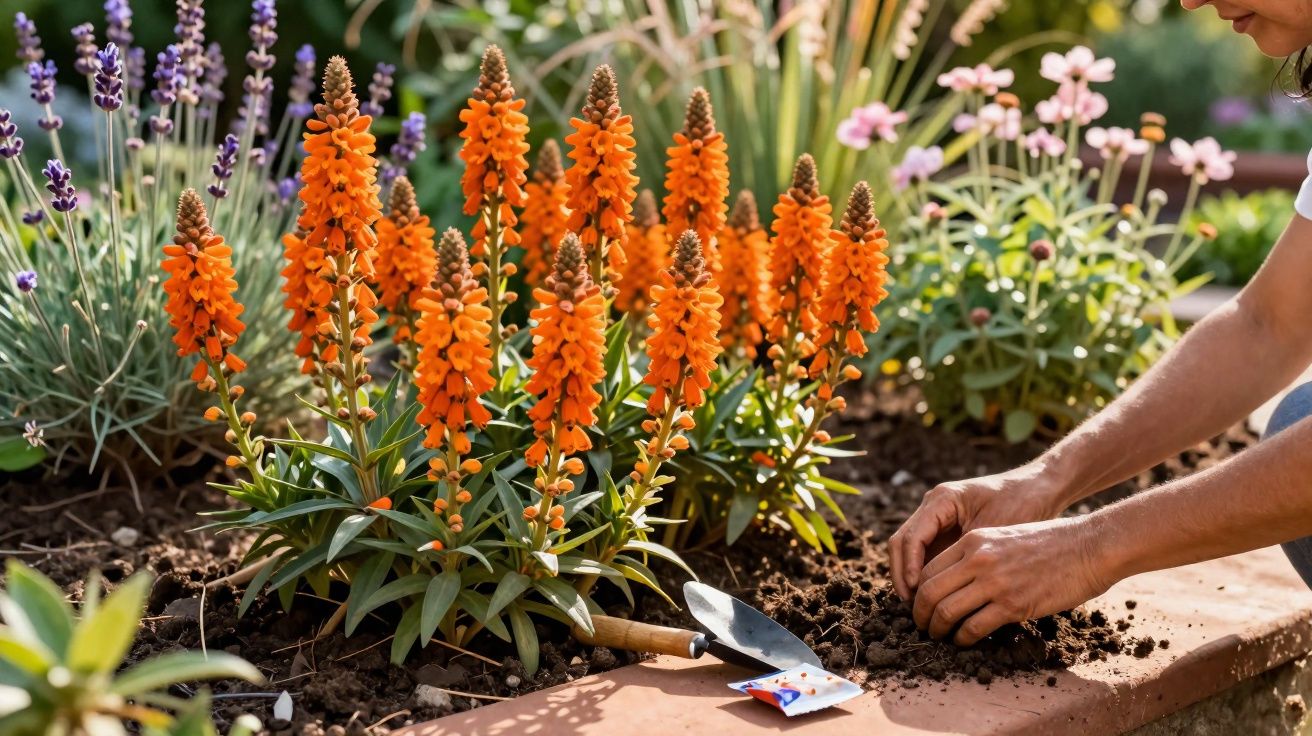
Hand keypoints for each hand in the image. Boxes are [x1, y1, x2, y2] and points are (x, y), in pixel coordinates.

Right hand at [888, 462, 1070, 598]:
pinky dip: (925, 575)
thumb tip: (951, 592)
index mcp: (942, 500)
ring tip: (920, 605)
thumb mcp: (995, 532)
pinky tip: (934, 597)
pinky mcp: (946, 531)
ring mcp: (937, 519)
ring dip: (910, 577)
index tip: (916, 592)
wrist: (1040, 489)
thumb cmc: (1022, 504)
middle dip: (902, 575)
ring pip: (909, 550)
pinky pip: (926, 554)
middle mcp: (933, 507)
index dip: (909, 566)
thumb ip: (970, 556)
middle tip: (912, 605)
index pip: (912, 536)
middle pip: (901, 543)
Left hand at [911, 517, 1113, 645]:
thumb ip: (978, 553)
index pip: (928, 569)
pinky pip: (974, 627)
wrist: (1088, 547)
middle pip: (929, 592)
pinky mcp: (1013, 605)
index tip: (920, 604)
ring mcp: (994, 583)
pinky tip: (964, 642)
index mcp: (973, 541)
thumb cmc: (1051, 543)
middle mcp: (977, 559)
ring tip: (939, 637)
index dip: (917, 591)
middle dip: (919, 614)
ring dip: (937, 629)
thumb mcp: (1003, 536)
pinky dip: (963, 639)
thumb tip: (957, 579)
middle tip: (921, 626)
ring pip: (946, 611)